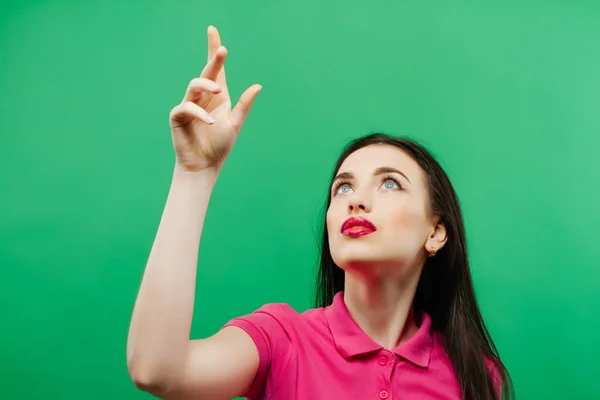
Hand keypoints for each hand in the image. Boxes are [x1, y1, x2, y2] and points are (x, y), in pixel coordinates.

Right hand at [169, 26, 261, 171]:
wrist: (204, 166)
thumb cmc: (219, 146)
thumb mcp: (236, 123)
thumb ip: (245, 104)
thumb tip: (258, 85)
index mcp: (217, 96)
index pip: (215, 69)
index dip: (213, 49)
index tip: (213, 30)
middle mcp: (202, 97)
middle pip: (206, 72)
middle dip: (213, 60)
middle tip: (223, 50)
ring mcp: (189, 105)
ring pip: (194, 85)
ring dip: (207, 85)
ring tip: (219, 90)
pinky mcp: (178, 117)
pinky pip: (186, 108)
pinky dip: (199, 113)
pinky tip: (211, 122)